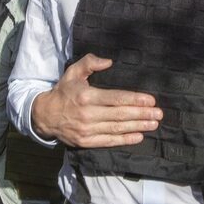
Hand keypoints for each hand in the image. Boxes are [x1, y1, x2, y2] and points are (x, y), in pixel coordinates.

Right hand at [30, 54, 160, 148]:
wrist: (44, 116)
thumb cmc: (63, 91)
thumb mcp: (73, 72)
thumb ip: (90, 63)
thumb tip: (109, 61)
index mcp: (86, 96)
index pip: (115, 98)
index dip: (134, 100)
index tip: (150, 100)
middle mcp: (87, 114)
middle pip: (120, 115)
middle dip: (141, 114)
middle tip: (159, 114)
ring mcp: (86, 130)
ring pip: (117, 128)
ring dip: (138, 126)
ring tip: (153, 124)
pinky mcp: (86, 142)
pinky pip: (108, 141)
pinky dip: (125, 140)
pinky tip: (138, 136)